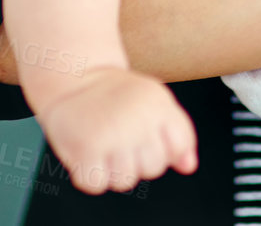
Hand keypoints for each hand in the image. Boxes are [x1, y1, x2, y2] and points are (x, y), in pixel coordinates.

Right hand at [33, 67, 196, 194]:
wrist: (72, 76)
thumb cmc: (116, 94)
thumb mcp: (154, 102)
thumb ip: (178, 134)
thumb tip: (189, 166)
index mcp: (158, 105)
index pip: (178, 147)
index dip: (163, 147)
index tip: (146, 130)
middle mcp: (137, 120)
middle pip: (152, 168)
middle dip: (137, 158)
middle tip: (119, 133)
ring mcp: (111, 135)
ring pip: (124, 181)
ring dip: (111, 168)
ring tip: (103, 142)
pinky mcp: (85, 149)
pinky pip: (95, 184)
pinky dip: (88, 173)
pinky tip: (87, 151)